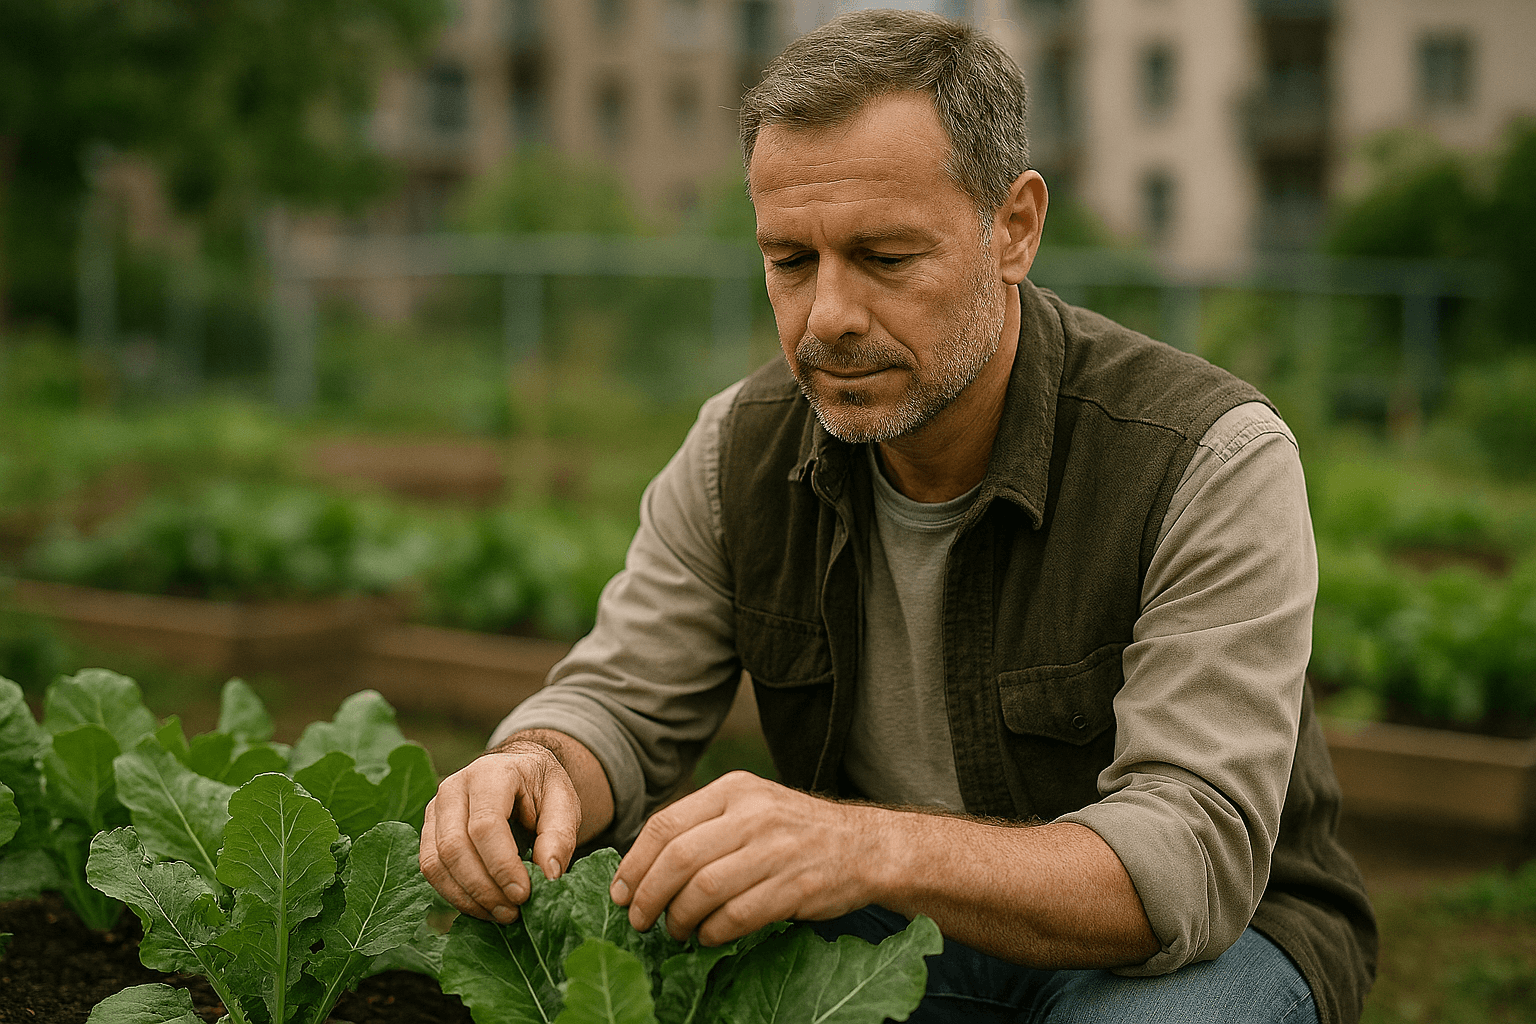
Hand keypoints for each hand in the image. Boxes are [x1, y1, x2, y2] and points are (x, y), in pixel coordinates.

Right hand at [419, 738, 584, 923]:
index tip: (523, 895)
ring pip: (436, 862)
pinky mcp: (429, 831)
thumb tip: (549, 875)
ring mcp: (435, 809)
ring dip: (467, 897)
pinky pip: (431, 869)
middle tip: (513, 912)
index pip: (485, 825)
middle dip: (483, 888)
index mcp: (491, 774)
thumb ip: (559, 837)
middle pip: (455, 846)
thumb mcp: (564, 803)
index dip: (502, 866)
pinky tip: (483, 907)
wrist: (519, 773)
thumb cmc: (541, 790)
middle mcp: (454, 788)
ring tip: (501, 914)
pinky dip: (455, 895)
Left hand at [609, 771, 879, 944]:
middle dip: (648, 895)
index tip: (620, 891)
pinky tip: (707, 937)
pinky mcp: (795, 885)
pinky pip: (737, 915)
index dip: (635, 863)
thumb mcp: (752, 807)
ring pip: (703, 889)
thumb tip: (642, 866)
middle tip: (638, 919)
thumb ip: (705, 825)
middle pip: (679, 858)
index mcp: (735, 789)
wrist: (867, 846)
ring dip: (679, 918)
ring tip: (674, 931)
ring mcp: (776, 849)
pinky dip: (713, 933)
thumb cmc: (796, 833)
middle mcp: (754, 814)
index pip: (666, 824)